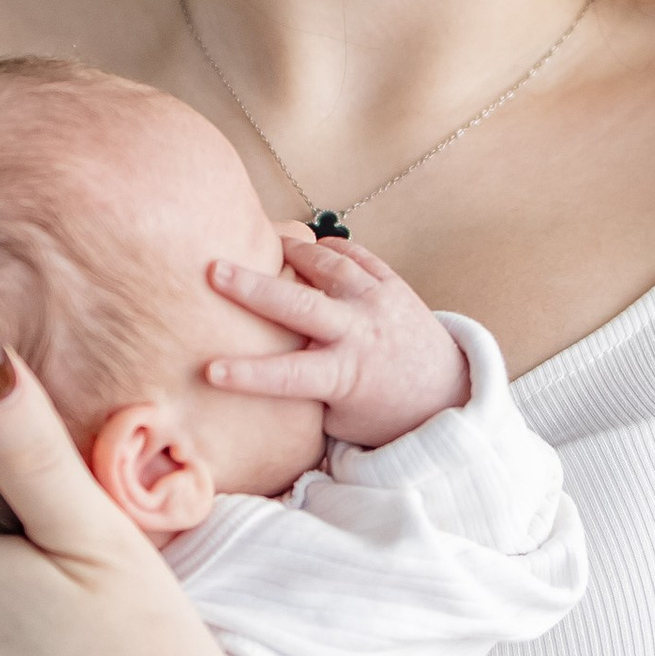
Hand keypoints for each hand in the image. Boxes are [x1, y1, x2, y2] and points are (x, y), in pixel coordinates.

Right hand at [204, 226, 471, 450]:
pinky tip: (302, 242)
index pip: (290, 376)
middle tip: (214, 270)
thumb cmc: (380, 411)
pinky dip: (328, 247)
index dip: (249, 374)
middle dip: (256, 289)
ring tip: (262, 240)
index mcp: (346, 375)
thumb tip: (256, 368)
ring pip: (330, 267)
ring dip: (294, 251)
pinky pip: (356, 255)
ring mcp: (378, 303)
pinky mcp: (392, 283)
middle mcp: (362, 334)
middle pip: (302, 306)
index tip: (209, 371)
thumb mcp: (340, 415)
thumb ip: (304, 392)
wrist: (445, 390)